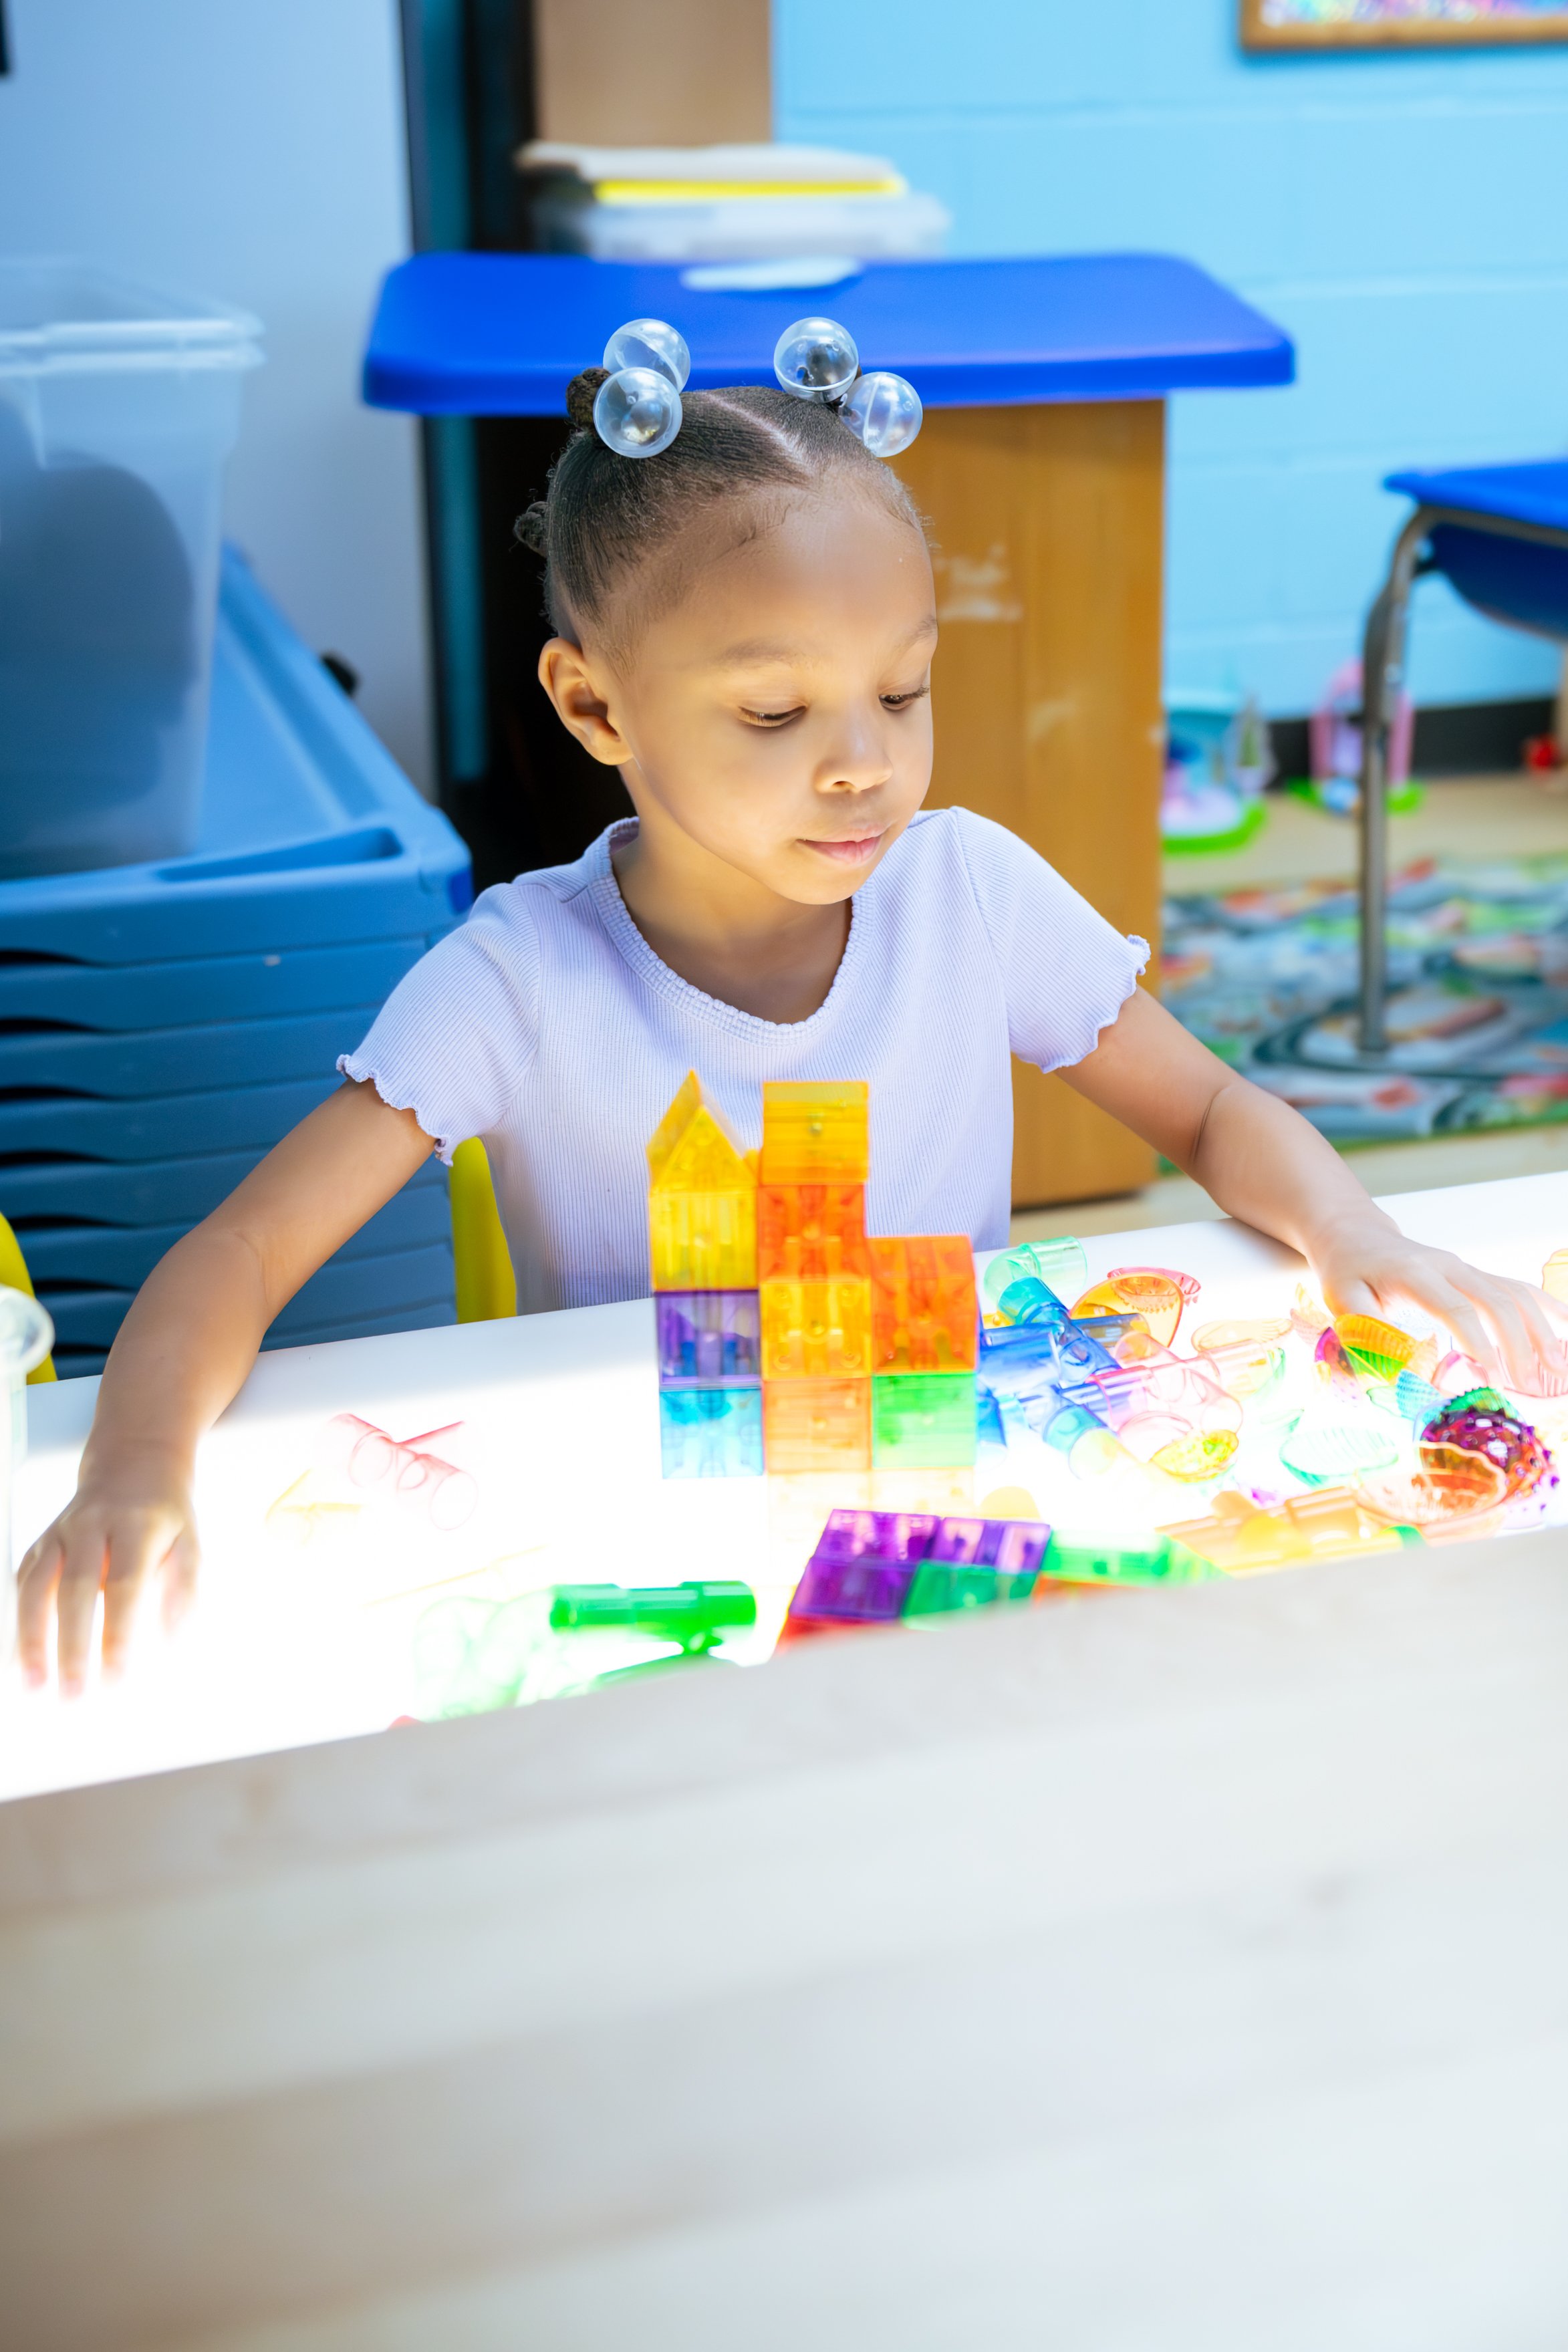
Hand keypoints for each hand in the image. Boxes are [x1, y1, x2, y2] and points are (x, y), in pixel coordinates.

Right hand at [16, 1446, 199, 1696]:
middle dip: (71, 1645)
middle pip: (75, 1588)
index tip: (117, 1677)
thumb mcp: (189, 1540)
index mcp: (135, 1525)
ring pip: (36, 1586)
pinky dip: (15, 1621)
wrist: (133, 1461)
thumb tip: (174, 1640)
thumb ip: (185, 1588)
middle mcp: (91, 1526)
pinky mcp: (41, 1543)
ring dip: (31, 1639)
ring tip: (33, 1686)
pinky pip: (21, 1583)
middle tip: (73, 1694)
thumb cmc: (165, 1513)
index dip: (118, 1631)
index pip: (125, 1584)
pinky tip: (16, 1660)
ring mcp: (59, 1533)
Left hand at [1311, 1213, 1567, 1396]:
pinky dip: (1546, 1310)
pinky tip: (1567, 1330)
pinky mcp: (1476, 1276)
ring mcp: (1466, 1269)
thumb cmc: (1347, 1273)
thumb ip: (1367, 1332)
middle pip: (1497, 1300)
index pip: (1456, 1308)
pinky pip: (1518, 1289)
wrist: (1356, 1237)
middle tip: (1528, 1385)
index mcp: (1415, 1274)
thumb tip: (1397, 1371)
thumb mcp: (1342, 1302)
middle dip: (1518, 1343)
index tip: (1493, 1378)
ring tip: (1557, 1369)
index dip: (1479, 1343)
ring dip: (1540, 1331)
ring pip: (1515, 1294)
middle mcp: (1448, 1267)